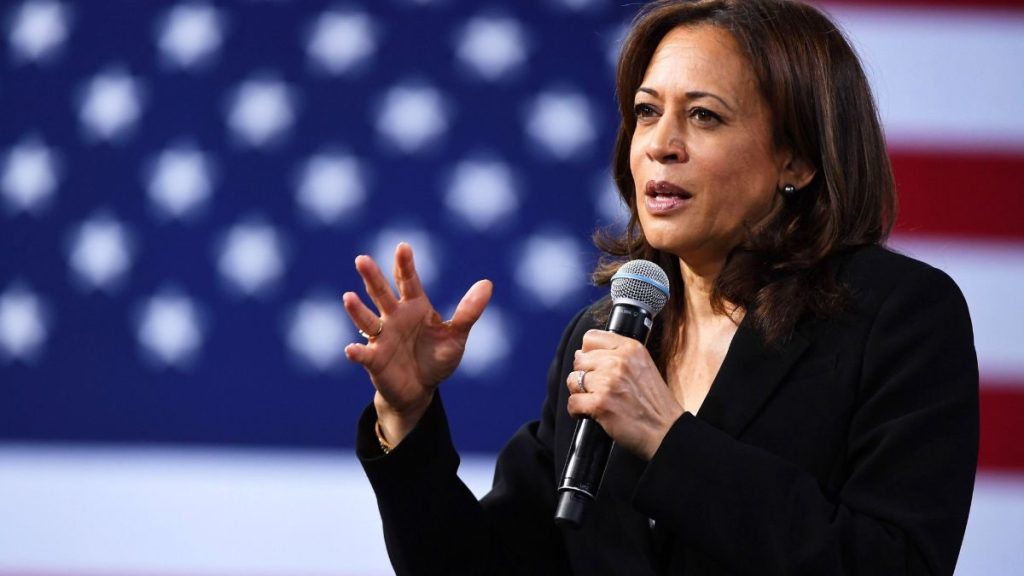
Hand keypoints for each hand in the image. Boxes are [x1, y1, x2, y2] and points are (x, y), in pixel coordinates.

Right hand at [344, 242, 491, 445]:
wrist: (420, 390)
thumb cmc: (436, 358)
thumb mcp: (456, 336)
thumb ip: (468, 311)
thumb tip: (487, 283)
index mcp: (414, 306)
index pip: (407, 281)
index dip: (405, 264)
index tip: (403, 247)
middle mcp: (394, 317)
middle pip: (381, 294)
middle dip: (372, 278)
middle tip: (362, 260)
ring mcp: (381, 337)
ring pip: (367, 320)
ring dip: (357, 310)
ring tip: (348, 297)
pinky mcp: (374, 360)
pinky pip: (364, 354)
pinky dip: (357, 352)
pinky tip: (351, 349)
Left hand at [567, 330, 683, 459]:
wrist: (666, 431)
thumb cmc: (655, 403)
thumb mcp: (643, 366)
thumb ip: (616, 355)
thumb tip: (580, 354)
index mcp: (630, 348)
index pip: (590, 338)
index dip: (588, 353)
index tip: (594, 366)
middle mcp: (618, 361)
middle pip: (579, 360)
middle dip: (584, 376)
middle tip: (598, 389)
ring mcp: (608, 382)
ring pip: (573, 381)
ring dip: (580, 393)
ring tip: (596, 401)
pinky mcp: (600, 404)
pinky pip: (572, 402)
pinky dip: (577, 411)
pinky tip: (590, 414)